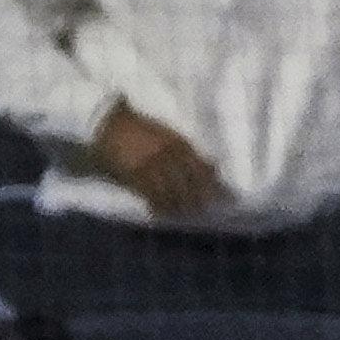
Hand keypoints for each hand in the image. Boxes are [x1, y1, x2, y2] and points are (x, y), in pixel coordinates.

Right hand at [85, 104, 225, 221]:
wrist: (112, 123)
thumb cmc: (142, 129)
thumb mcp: (170, 136)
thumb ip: (188, 152)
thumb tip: (212, 169)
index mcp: (181, 145)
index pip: (204, 169)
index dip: (216, 185)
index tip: (227, 198)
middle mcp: (170, 156)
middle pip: (190, 183)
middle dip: (200, 199)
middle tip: (206, 212)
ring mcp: (151, 166)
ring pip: (171, 192)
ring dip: (179, 206)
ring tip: (186, 216)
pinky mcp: (133, 174)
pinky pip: (149, 194)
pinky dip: (156, 205)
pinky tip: (160, 214)